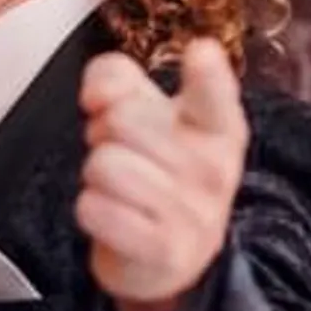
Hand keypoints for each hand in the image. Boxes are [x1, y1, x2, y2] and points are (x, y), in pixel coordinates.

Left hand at [76, 37, 247, 310]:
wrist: (164, 258)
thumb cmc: (154, 171)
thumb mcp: (145, 113)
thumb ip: (117, 79)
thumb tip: (98, 92)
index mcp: (220, 126)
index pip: (214, 94)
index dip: (206, 72)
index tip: (201, 52)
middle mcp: (217, 167)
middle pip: (122, 120)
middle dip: (102, 133)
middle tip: (122, 153)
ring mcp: (196, 213)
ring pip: (104, 165)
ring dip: (95, 176)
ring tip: (118, 187)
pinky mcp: (167, 250)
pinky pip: (94, 208)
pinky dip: (90, 209)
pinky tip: (114, 216)